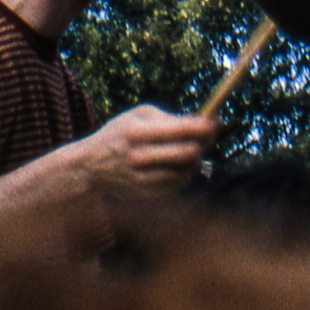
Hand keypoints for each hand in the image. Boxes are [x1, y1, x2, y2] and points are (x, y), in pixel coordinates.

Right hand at [74, 105, 217, 198]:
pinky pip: (179, 183)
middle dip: (205, 143)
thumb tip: (206, 124)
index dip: (205, 127)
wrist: (90, 166)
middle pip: (189, 153)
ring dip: (196, 158)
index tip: (219, 122)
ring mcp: (142, 178)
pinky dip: (185, 172)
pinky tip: (177, 164)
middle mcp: (138, 157)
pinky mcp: (146, 193)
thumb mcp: (139, 115)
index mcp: (136, 133)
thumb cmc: (121, 133)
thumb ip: (171, 118)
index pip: (180, 131)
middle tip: (208, 136)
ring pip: (188, 170)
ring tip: (190, 149)